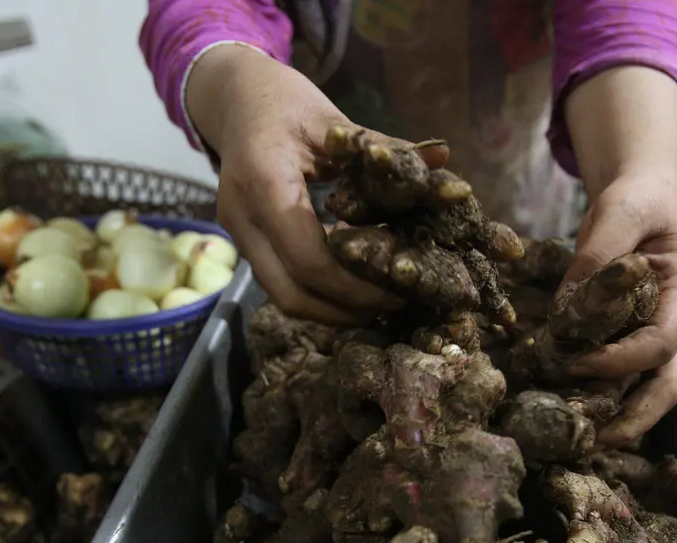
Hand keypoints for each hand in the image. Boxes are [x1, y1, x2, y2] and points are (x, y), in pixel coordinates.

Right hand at [185, 45, 439, 323]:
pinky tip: (354, 285)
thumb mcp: (333, 120)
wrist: (234, 99)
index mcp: (264, 183)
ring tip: (379, 303)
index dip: (356, 287)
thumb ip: (384, 147)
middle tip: (394, 306)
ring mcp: (239, 236)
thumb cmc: (284, 102)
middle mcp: (243, 219)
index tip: (399, 291)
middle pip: (292, 293)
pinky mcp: (245, 244)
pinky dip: (318, 292)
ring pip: (283, 297)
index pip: (309, 260)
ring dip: (331, 309)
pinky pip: (280, 283)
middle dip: (346, 309)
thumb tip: (442, 159)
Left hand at [559, 172, 676, 448]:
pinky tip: (573, 409)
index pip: (662, 341)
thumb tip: (567, 310)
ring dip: (621, 416)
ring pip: (650, 388)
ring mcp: (660, 330)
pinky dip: (604, 394)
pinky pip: (626, 374)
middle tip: (593, 440)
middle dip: (635, 417)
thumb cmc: (637, 199)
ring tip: (582, 439)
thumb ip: (598, 257)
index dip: (621, 360)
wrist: (639, 195)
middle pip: (667, 383)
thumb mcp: (619, 212)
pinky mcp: (635, 335)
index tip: (578, 363)